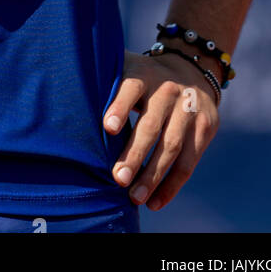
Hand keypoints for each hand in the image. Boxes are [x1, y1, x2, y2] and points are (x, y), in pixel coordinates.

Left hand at [103, 48, 218, 210]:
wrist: (190, 70)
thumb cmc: (143, 78)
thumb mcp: (126, 69)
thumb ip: (105, 82)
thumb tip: (64, 99)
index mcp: (143, 74)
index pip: (131, 88)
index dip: (120, 106)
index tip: (107, 127)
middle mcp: (168, 90)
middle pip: (151, 125)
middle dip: (134, 154)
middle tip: (118, 178)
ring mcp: (190, 109)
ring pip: (172, 147)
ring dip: (153, 176)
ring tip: (134, 197)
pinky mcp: (205, 128)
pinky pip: (189, 163)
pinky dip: (172, 186)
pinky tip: (154, 202)